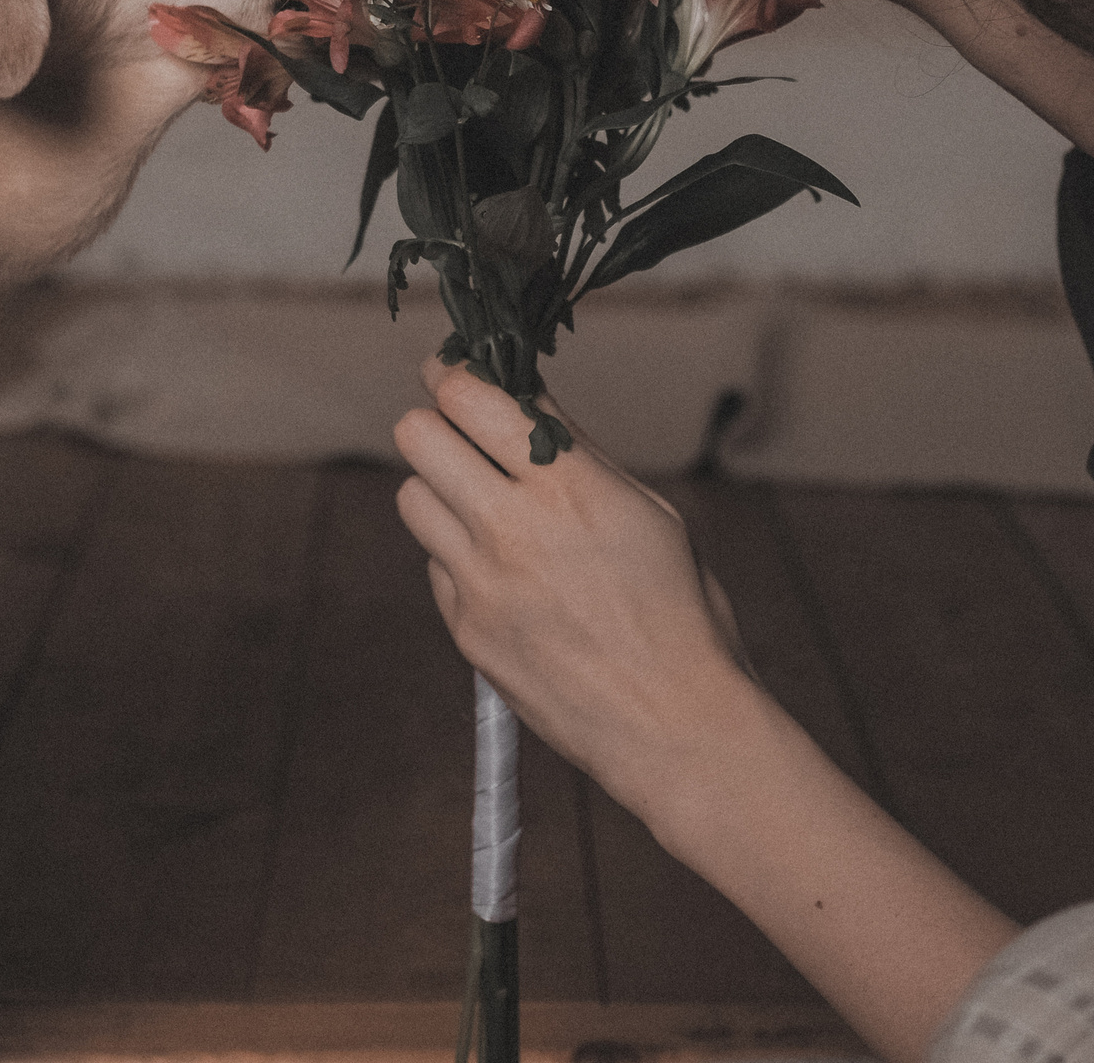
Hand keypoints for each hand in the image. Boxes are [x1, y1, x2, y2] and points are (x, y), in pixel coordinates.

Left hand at [393, 356, 756, 818]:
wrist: (675, 726)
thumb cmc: (681, 615)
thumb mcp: (648, 514)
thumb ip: (578, 455)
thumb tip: (528, 401)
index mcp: (569, 487)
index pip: (474, 397)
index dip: (456, 371)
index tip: (455, 367)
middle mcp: (513, 528)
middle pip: (419, 436)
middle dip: (437, 421)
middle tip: (460, 428)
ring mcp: (481, 583)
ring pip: (412, 498)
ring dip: (440, 487)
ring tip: (481, 500)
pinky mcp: (466, 630)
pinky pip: (436, 566)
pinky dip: (459, 556)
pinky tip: (506, 572)